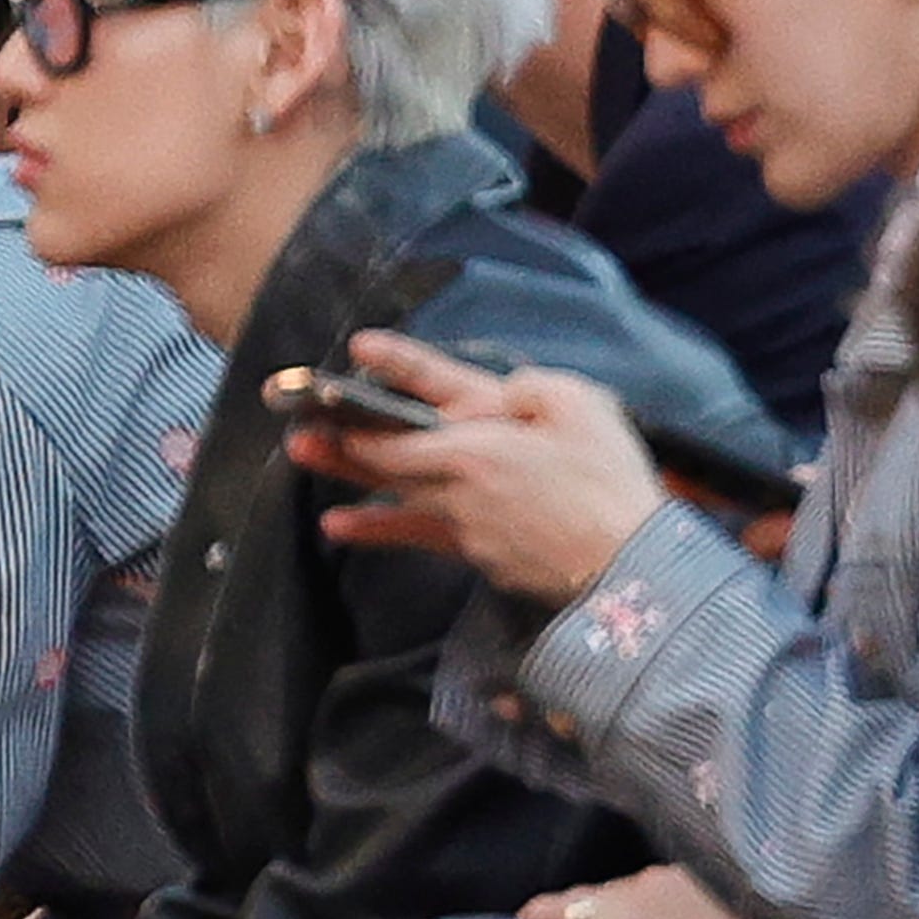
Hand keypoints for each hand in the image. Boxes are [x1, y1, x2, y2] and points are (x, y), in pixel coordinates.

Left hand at [289, 331, 669, 604]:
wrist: (627, 572)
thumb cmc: (608, 486)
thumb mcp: (583, 408)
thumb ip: (534, 387)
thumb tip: (506, 392)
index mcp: (481, 438)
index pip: (427, 391)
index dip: (393, 366)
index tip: (359, 346)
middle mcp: (458, 479)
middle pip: (389, 448)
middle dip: (340, 428)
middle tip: (292, 415)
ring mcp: (462, 521)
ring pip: (393, 488)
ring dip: (345, 469)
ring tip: (302, 454)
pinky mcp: (474, 553)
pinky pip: (413, 533)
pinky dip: (374, 525)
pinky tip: (339, 526)